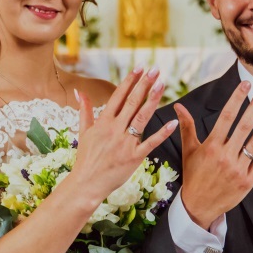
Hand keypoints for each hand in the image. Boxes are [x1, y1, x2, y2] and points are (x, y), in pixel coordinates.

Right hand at [73, 67, 177, 201]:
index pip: (118, 96)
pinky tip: (173, 122)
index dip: (130, 81)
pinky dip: (162, 133)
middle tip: (155, 70)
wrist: (87, 183)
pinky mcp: (134, 157)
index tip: (139, 68)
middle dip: (144, 84)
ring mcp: (125, 143)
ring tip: (162, 85)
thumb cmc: (85, 158)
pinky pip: (150, 142)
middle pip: (132, 102)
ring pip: (142, 117)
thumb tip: (79, 91)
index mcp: (103, 122)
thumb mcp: (83, 131)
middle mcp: (114, 129)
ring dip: (152, 100)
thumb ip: (84, 109)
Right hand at [175, 81, 252, 229]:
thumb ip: (187, 126)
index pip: (226, 117)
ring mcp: (238, 169)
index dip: (236, 99)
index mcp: (211, 146)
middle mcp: (225, 156)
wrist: (198, 206)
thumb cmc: (194, 175)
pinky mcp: (248, 180)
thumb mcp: (189, 150)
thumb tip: (178, 106)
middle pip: (244, 126)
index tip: (245, 84)